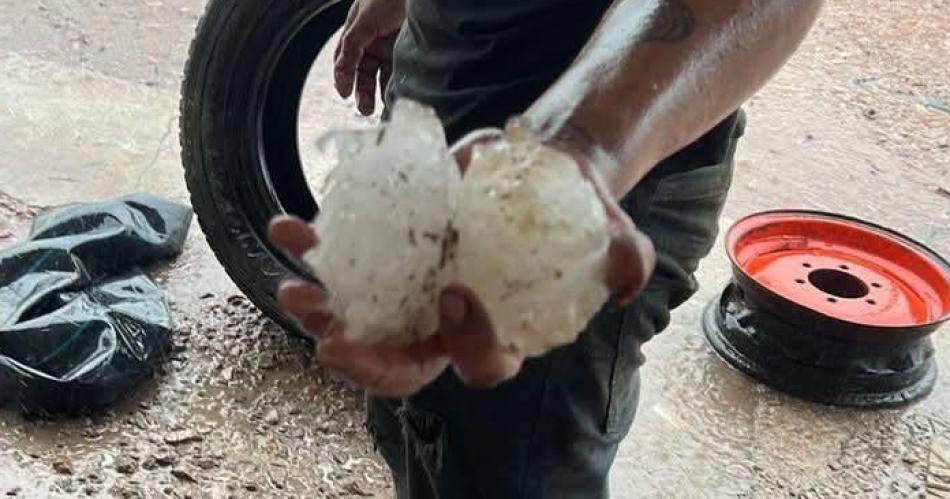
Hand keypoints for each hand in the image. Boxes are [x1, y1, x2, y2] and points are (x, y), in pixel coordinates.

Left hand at [268, 128, 654, 395]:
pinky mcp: (391, 247)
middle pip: (399, 360)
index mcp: (498, 332)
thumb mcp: (616, 234)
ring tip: (294, 288)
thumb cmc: (580, 213)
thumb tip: (626, 282)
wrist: (544, 170)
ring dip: (320, 309)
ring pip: (357, 316)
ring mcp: (412, 287)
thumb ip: (628, 260)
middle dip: (363, 359)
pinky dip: (312, 246)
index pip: (477, 364)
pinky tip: (287, 227)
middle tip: (332, 342)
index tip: (456, 295)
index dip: (464, 345)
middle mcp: (446, 321)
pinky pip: (343, 257)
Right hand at [333, 0, 405, 115]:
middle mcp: (375, 41)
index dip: (343, 77)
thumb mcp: (365, 17)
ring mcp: (394, 47)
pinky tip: (399, 95)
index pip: (346, 59)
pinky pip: (403, 74)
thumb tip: (340, 69)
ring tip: (383, 107)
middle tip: (365, 108)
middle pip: (365, 72)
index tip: (344, 93)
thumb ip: (351, 42)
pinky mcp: (412, 52)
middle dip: (363, 92)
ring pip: (384, 76)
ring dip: (382, 93)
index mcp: (359, 31)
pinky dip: (400, 86)